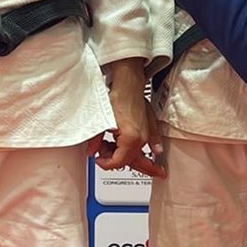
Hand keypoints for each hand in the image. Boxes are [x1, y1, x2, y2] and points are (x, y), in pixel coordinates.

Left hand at [93, 60, 165, 176]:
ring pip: (139, 154)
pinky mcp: (149, 127)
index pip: (119, 162)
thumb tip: (92, 152)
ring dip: (125, 155)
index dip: (106, 163)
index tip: (98, 159)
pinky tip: (153, 152)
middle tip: (104, 159)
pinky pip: (150, 144)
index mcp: (131, 138)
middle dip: (116, 162)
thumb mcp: (101, 121)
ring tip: (110, 147)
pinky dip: (149, 150)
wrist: (129, 83)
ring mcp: (147, 133)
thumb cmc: (118, 97)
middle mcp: (142, 138)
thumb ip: (95, 140)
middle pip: (132, 162)